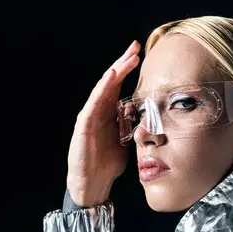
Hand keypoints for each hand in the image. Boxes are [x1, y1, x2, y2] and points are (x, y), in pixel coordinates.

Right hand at [66, 40, 140, 206]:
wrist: (93, 184)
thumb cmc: (108, 163)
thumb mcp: (127, 140)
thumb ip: (133, 125)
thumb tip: (149, 115)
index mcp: (109, 113)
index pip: (119, 86)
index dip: (128, 70)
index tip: (141, 54)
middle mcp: (98, 111)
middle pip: (110, 82)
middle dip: (122, 64)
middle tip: (134, 47)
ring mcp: (89, 117)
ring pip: (101, 89)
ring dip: (113, 73)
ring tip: (124, 59)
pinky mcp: (83, 127)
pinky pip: (93, 105)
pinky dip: (101, 90)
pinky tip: (109, 78)